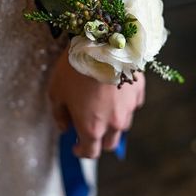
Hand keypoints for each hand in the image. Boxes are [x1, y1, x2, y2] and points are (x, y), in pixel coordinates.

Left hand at [48, 44, 144, 158]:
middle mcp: (114, 123)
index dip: (81, 151)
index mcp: (92, 127)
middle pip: (110, 143)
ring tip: (102, 106)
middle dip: (99, 141)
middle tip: (89, 128)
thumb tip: (65, 127)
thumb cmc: (74, 69)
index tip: (76, 146)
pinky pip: (133, 105)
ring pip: (123, 125)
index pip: (90, 152)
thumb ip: (59, 115)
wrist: (101, 43)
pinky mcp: (138, 91)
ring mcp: (129, 108)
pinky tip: (116, 93)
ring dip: (112, 123)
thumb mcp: (56, 92)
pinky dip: (124, 105)